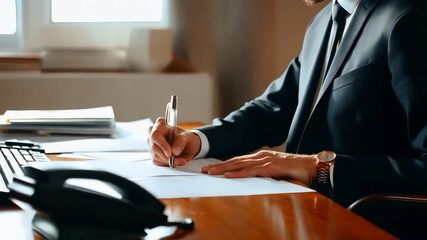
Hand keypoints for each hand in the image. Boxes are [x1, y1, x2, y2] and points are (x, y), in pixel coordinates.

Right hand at [149, 117, 201, 166]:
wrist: (187, 146)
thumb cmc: (186, 138)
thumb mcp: (188, 138)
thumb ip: (181, 142)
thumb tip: (175, 150)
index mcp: (161, 125)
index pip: (156, 135)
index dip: (162, 145)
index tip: (170, 153)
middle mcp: (153, 133)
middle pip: (154, 147)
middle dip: (166, 156)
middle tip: (176, 159)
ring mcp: (152, 144)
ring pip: (155, 156)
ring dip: (168, 161)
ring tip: (179, 159)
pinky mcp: (153, 153)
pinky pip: (157, 161)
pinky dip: (167, 163)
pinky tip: (174, 159)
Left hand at [201, 150, 317, 185]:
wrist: (311, 166)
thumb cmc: (293, 170)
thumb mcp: (274, 172)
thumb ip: (262, 173)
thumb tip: (250, 178)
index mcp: (260, 157)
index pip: (238, 160)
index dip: (224, 164)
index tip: (212, 168)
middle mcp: (261, 156)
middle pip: (235, 161)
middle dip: (219, 166)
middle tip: (205, 170)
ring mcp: (265, 160)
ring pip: (240, 164)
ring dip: (224, 169)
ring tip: (211, 173)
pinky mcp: (271, 166)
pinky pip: (252, 171)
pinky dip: (239, 173)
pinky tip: (229, 175)